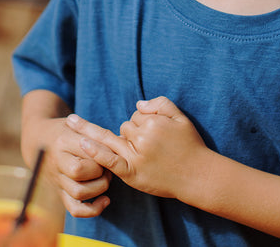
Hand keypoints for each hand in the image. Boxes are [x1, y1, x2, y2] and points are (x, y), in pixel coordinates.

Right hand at [41, 117, 112, 216]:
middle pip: (80, 172)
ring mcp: (57, 179)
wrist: (39, 140)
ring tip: (106, 177)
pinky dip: (92, 210)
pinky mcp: (60, 192)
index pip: (86, 150)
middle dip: (100, 169)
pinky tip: (105, 200)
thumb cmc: (64, 130)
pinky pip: (74, 209)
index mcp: (62, 141)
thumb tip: (122, 138)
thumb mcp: (76, 124)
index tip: (111, 149)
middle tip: (108, 164)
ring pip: (78, 192)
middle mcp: (57, 162)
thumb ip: (94, 132)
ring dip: (99, 187)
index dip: (104, 152)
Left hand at [66, 96, 209, 200]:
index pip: (136, 115)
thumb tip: (138, 104)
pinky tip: (82, 143)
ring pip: (115, 138)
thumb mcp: (180, 117)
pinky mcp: (131, 173)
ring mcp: (135, 156)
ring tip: (82, 124)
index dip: (144, 121)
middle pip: (125, 126)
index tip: (156, 133)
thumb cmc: (190, 145)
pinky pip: (109, 160)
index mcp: (153, 122)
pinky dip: (95, 152)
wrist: (197, 176)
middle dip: (133, 132)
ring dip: (114, 139)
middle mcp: (142, 137)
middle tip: (152, 146)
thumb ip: (160, 104)